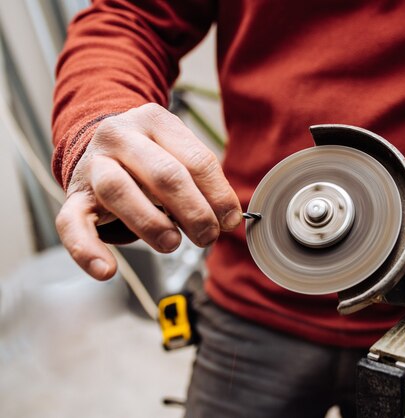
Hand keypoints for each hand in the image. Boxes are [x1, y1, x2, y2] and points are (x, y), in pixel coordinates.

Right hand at [55, 103, 241, 279]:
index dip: (219, 195)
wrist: (99, 146)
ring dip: (152, 224)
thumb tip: (228, 219)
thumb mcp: (178, 155)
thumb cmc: (150, 157)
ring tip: (173, 243)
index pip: (197, 159)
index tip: (230, 221)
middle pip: (164, 174)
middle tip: (208, 236)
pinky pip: (72, 224)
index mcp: (155, 120)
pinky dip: (87, 250)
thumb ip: (202, 181)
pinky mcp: (74, 195)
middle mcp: (120, 135)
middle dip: (194, 211)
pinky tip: (107, 271)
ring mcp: (93, 163)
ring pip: (118, 191)